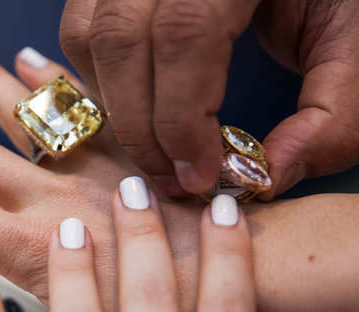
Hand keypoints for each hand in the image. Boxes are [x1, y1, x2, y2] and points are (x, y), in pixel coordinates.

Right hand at [59, 0, 358, 197]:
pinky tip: (137, 105)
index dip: (182, 116)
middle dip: (138, 126)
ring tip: (155, 146)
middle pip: (121, 36)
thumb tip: (263, 178)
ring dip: (113, 103)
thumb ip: (333, 115)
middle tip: (171, 179)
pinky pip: (85, 28)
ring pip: (90, 33)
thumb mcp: (358, 42)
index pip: (185, 32)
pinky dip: (100, 77)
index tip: (198, 174)